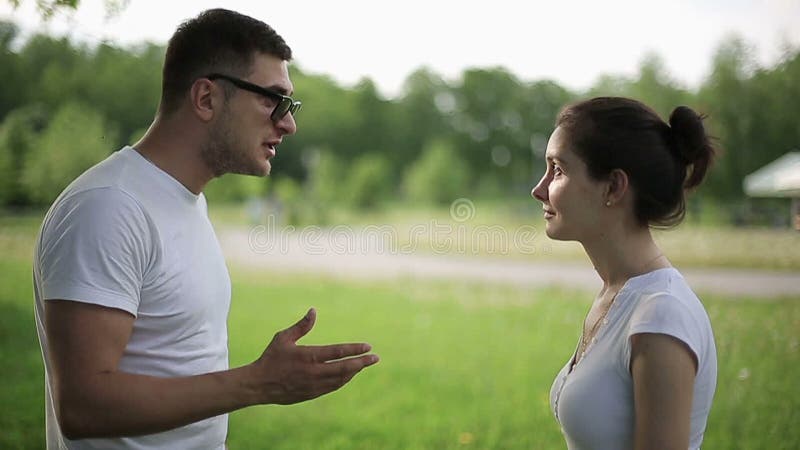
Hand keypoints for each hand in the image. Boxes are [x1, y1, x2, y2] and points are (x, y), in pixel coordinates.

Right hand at [250, 308, 378, 404]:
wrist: (258, 385)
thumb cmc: (271, 358)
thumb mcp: (283, 338)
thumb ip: (301, 326)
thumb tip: (314, 311)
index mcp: (308, 356)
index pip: (337, 352)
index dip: (354, 349)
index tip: (368, 347)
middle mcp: (314, 372)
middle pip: (345, 368)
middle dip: (362, 363)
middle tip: (376, 358)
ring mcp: (314, 385)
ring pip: (341, 379)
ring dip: (354, 372)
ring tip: (363, 364)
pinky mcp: (311, 394)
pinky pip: (333, 387)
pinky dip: (343, 380)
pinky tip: (348, 374)